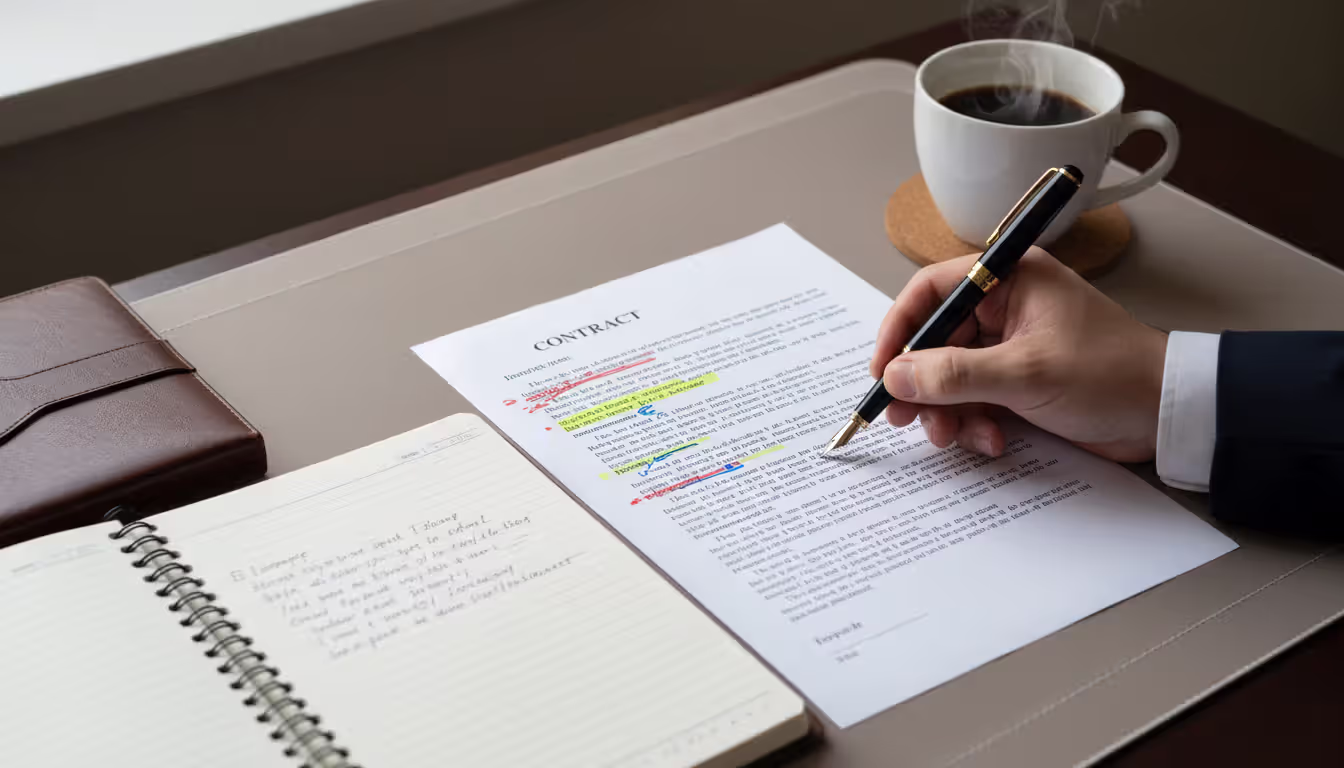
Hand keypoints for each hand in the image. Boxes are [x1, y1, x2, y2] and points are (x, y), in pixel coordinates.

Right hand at [869, 249, 1167, 461]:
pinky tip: (991, 441)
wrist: (1168, 414)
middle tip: (903, 416)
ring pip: (951, 376)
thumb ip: (955, 374)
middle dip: (921, 383)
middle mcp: (1007, 306)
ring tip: (955, 437)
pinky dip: (974, 422)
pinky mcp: (1019, 381)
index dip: (900, 328)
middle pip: (936, 340)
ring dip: (946, 411)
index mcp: (1011, 279)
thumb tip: (897, 376)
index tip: (883, 369)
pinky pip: (975, 399)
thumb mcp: (1025, 374)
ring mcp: (1012, 346)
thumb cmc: (1112, 375)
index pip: (932, 291)